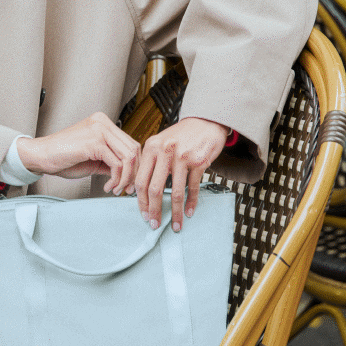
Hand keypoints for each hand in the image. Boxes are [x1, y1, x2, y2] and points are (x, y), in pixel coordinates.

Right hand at [16, 112, 140, 195]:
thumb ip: (112, 161)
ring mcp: (99, 130)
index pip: (131, 143)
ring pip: (128, 157)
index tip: (129, 182)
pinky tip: (107, 186)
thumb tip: (130, 174)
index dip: (135, 166)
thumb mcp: (94, 158)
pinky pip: (117, 164)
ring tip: (116, 189)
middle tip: (127, 189)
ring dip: (126, 178)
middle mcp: (103, 123)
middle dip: (133, 173)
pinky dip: (116, 179)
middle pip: (134, 149)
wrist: (41, 156)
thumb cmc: (63, 157)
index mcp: (103, 123)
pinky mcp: (94, 142)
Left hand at [134, 117, 228, 231]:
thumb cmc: (181, 136)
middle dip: (154, 211)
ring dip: (175, 212)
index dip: (141, 201)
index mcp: (150, 148)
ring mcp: (181, 156)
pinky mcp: (198, 161)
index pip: (140, 180)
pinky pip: (192, 188)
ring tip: (175, 224)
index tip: (144, 214)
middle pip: (154, 189)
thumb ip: (151, 163)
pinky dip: (191, 203)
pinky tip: (188, 212)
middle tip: (155, 224)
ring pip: (175, 192)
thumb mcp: (160, 143)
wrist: (205, 121)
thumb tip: (142, 192)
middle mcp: (164, 151)